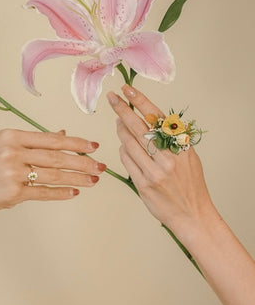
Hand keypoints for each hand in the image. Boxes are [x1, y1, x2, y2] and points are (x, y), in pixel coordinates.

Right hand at [0, 129, 104, 221]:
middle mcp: (13, 152)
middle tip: (100, 166)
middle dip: (82, 162)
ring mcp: (12, 172)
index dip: (75, 142)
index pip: (51, 138)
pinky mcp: (12, 193)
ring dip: (76, 178)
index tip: (93, 146)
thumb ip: (32, 140)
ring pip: (53, 174)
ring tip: (93, 180)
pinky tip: (73, 192)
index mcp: (12, 136)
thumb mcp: (2, 144)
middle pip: (56, 156)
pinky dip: (60, 193)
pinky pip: (42, 192)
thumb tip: (62, 134)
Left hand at [107, 85, 215, 234]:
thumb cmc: (189, 183)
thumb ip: (171, 140)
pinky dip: (123, 150)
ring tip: (119, 122)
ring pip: (129, 143)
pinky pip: (126, 160)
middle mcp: (168, 157)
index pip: (157, 118)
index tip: (127, 90)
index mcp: (181, 146)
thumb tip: (147, 120)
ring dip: (121, 130)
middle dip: (123, 109)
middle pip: (139, 127)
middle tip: (112, 98)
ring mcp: (155, 172)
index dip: (140, 101)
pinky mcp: (144, 184)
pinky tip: (124, 146)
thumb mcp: (188, 157)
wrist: (193, 214)